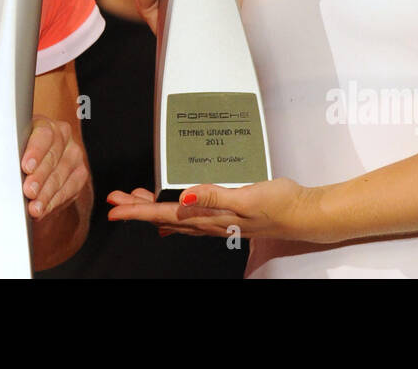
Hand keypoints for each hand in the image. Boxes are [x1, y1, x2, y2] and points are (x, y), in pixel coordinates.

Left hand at [0, 113, 87, 220]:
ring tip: (34, 207)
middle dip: (40, 176)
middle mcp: (61, 137)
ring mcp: (72, 157)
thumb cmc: (10, 153)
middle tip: (27, 191)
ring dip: (48, 193)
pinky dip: (55, 201)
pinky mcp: (78, 176)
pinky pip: (70, 189)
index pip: (43, 133)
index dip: (35, 149)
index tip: (24, 166)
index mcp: (41, 124)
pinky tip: (43, 210)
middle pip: (54, 157)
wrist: (35, 170)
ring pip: (62, 175)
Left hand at [105, 178, 331, 241]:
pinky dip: (173, 214)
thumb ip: (215, 196)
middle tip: (115, 199)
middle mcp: (209, 221)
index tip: (115, 208)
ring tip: (132, 201)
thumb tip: (184, 198)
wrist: (303, 214)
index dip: (137, 211)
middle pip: (164, 217)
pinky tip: (169, 214)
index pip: (165, 215)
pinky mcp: (225, 214)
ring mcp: (216, 220)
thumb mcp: (247, 197)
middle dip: (137, 208)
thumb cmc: (279, 205)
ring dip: (152, 210)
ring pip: (174, 218)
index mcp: (209, 217)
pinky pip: (190, 218)